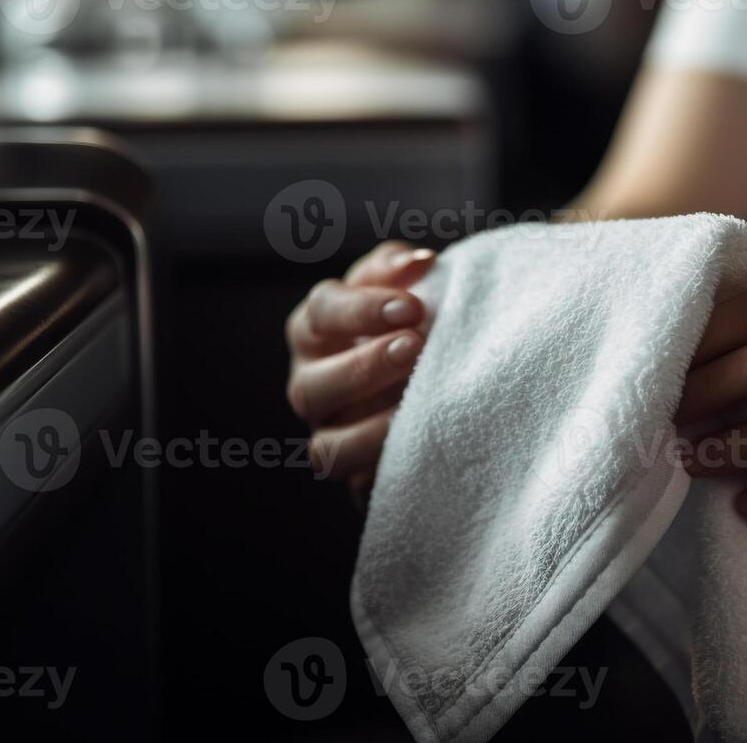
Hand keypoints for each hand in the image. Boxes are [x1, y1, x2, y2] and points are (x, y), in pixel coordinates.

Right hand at [285, 241, 436, 500]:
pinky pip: (357, 484)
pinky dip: (382, 471)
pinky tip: (421, 451)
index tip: (413, 307)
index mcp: (316, 328)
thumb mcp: (404, 285)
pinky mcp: (353, 471)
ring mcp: (328, 431)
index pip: (322, 313)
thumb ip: (402, 268)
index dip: (362, 310)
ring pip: (325, 447)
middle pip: (313, 385)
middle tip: (415, 348)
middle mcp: (310, 381)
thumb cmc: (412, 319)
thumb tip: (419, 262)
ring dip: (369, 430)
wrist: (435, 372)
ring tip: (416, 408)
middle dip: (364, 367)